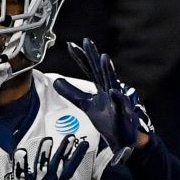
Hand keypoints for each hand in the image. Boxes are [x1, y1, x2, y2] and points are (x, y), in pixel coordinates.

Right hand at [0, 135, 87, 179]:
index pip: (22, 178)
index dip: (21, 164)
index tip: (20, 150)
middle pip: (43, 169)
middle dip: (45, 155)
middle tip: (48, 139)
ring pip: (60, 167)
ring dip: (64, 152)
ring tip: (71, 137)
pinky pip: (69, 170)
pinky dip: (76, 158)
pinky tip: (82, 146)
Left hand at [54, 38, 153, 165]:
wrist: (123, 138)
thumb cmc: (107, 119)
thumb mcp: (86, 105)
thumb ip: (72, 93)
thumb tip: (56, 81)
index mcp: (101, 87)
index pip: (89, 69)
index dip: (80, 58)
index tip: (70, 45)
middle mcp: (110, 90)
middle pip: (100, 70)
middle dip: (94, 56)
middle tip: (87, 41)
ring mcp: (117, 100)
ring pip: (112, 83)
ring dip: (108, 70)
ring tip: (103, 57)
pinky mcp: (123, 114)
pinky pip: (120, 105)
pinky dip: (117, 98)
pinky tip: (113, 91)